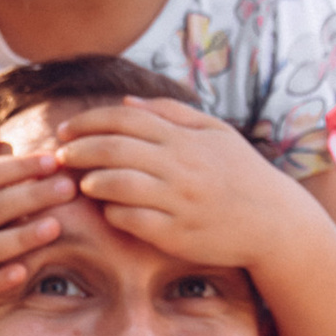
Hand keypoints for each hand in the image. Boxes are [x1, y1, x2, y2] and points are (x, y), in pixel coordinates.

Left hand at [48, 98, 303, 269]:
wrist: (275, 223)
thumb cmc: (241, 174)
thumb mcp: (215, 132)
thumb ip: (171, 113)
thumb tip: (126, 101)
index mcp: (185, 137)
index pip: (126, 118)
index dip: (90, 121)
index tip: (67, 129)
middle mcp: (180, 166)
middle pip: (114, 148)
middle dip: (79, 149)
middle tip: (59, 155)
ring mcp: (178, 201)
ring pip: (118, 184)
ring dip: (91, 181)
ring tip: (81, 182)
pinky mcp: (177, 234)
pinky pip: (132, 220)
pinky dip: (113, 212)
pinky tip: (107, 209)